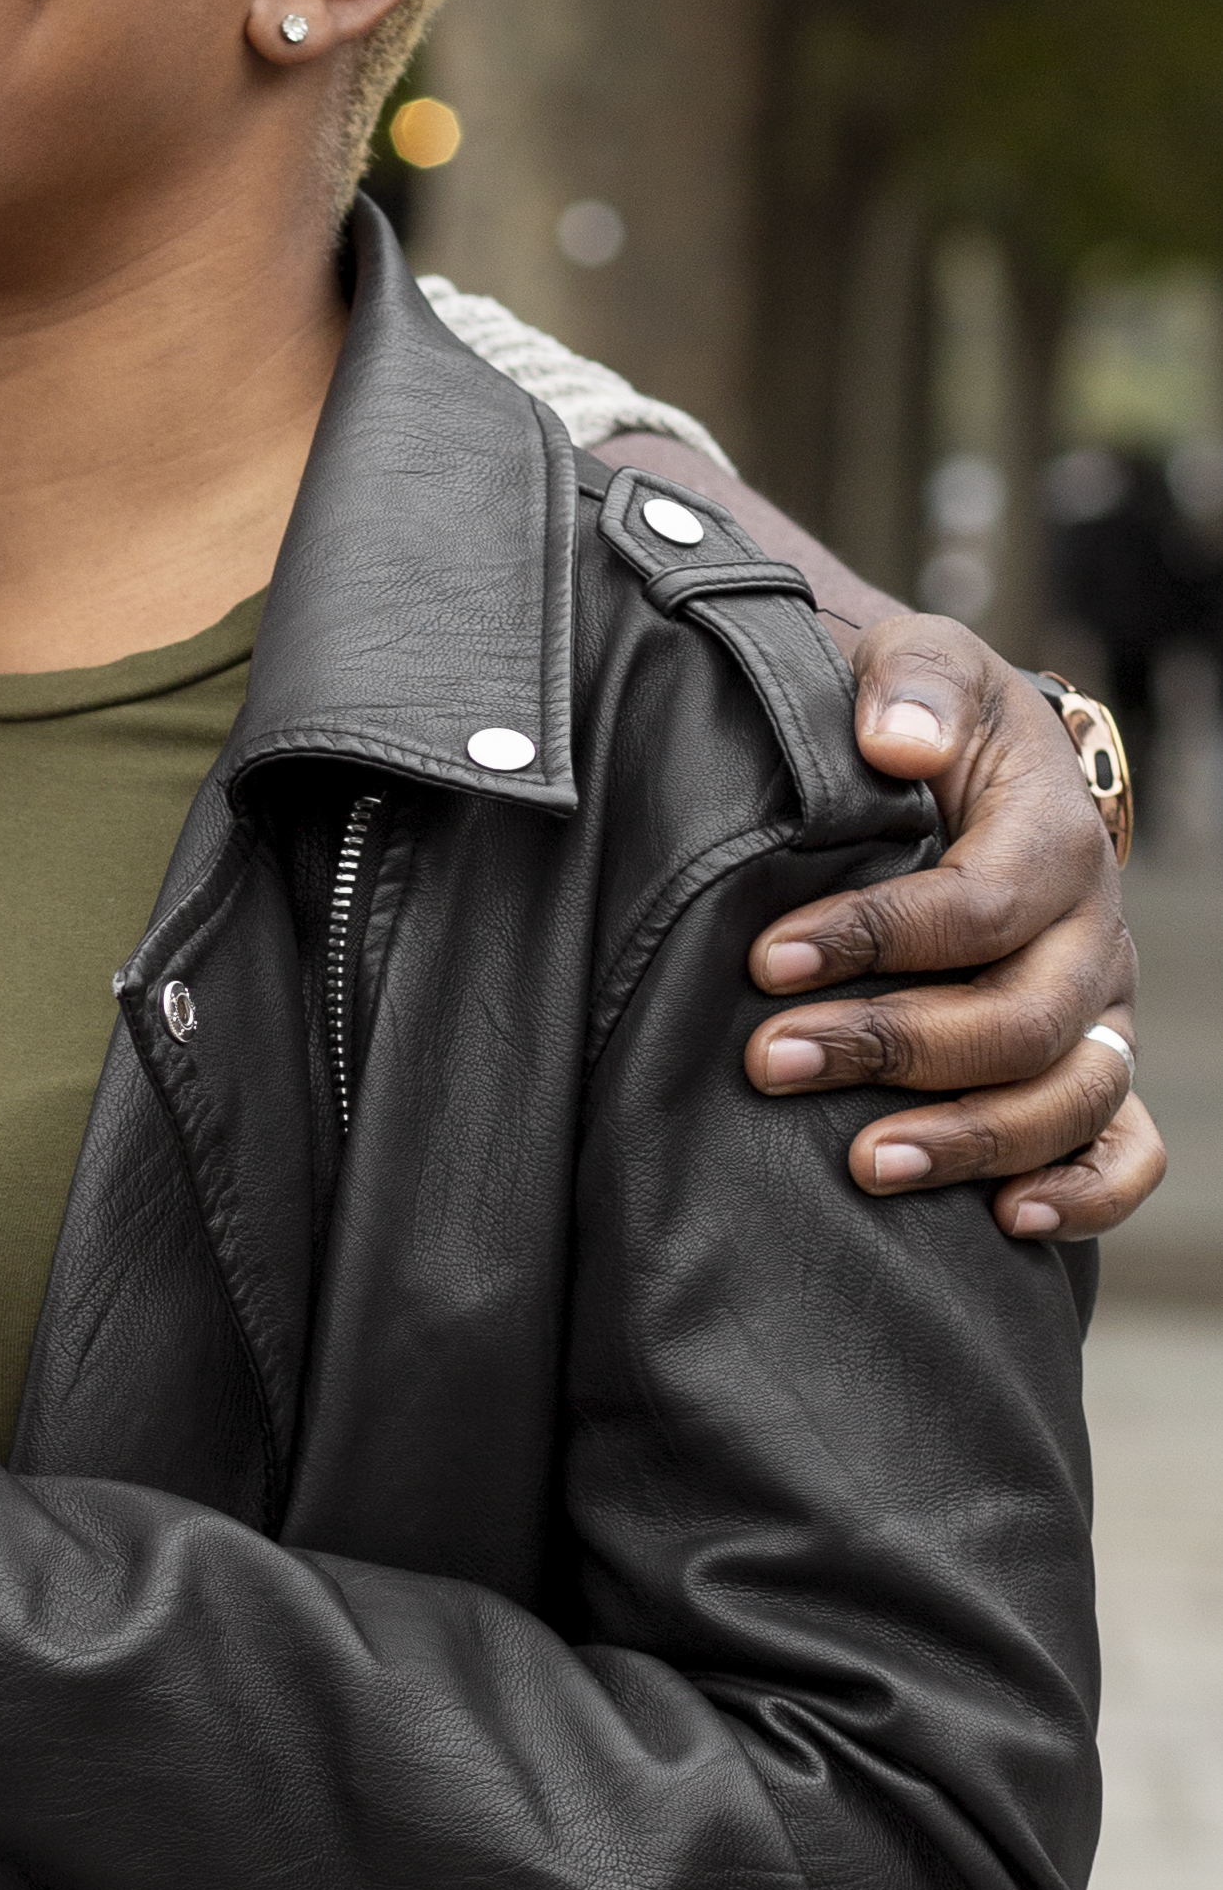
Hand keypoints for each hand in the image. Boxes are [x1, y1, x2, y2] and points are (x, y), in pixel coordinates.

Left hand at [735, 616, 1155, 1241]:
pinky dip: (1083, 1194)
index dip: (875, 937)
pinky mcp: (1091, 1065)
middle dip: (893, 1048)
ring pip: (1070, 1097)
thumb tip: (894, 737)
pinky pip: (1124, 1148)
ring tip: (860, 1167)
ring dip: (969, 1140)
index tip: (764, 961)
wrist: (955, 761)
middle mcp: (1091, 933)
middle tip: (772, 1062)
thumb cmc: (921, 720)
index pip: (981, 905)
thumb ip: (911, 686)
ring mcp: (1098, 1009)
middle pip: (1022, 1018)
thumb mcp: (915, 668)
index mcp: (1052, 836)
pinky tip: (1005, 1221)